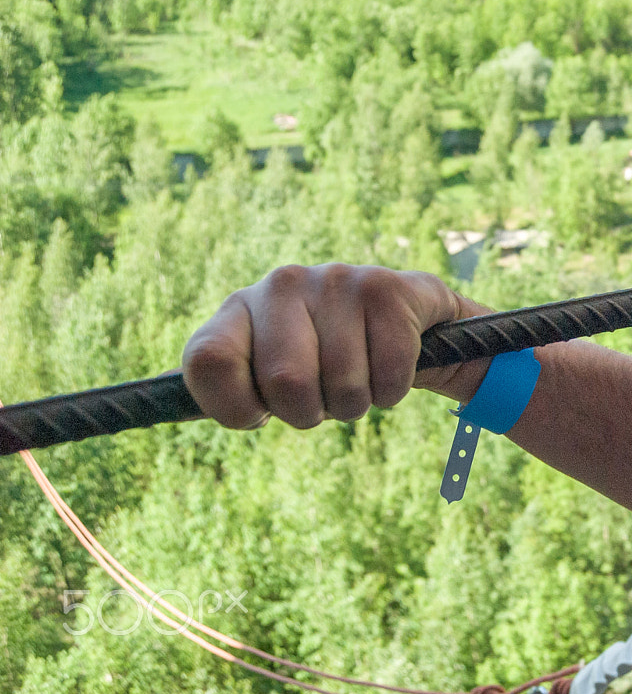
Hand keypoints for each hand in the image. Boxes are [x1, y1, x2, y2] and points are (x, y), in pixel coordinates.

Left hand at [182, 264, 491, 429]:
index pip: (207, 361)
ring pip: (343, 385)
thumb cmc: (321, 361)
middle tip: (321, 398)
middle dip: (310, 412)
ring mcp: (333, 279)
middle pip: (285, 383)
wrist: (403, 319)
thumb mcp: (265, 376)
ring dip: (356, 403)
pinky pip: (388, 374)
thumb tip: (165, 411)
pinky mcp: (384, 287)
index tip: (260, 414)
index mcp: (238, 310)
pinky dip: (392, 389)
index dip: (235, 407)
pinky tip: (389, 365)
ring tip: (358, 378)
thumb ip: (223, 390)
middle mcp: (280, 284)